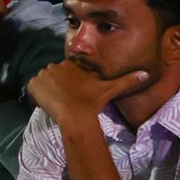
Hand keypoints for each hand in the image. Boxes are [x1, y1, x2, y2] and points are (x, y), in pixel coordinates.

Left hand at [27, 58, 144, 129]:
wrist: (76, 115)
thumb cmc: (93, 102)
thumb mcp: (111, 89)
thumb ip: (128, 80)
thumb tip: (147, 74)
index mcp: (71, 64)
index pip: (65, 72)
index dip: (68, 84)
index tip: (74, 94)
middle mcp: (55, 65)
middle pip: (53, 76)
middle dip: (58, 86)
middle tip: (67, 100)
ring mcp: (42, 74)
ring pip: (43, 82)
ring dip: (48, 90)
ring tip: (58, 102)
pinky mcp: (33, 84)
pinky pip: (32, 88)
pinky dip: (37, 95)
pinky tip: (48, 103)